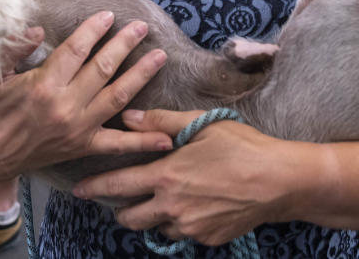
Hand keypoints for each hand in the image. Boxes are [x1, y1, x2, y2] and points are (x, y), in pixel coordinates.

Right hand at [0, 11, 171, 185]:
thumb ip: (14, 48)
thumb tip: (35, 28)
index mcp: (43, 85)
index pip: (76, 49)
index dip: (94, 29)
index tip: (108, 15)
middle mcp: (65, 106)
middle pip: (103, 68)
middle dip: (125, 44)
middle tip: (142, 27)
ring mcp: (78, 129)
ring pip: (117, 97)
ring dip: (141, 75)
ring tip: (159, 56)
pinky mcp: (82, 147)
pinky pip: (118, 145)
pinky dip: (143, 141)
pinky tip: (167, 136)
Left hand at [72, 109, 296, 245]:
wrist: (280, 182)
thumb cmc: (242, 146)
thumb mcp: (201, 124)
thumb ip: (160, 122)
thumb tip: (127, 118)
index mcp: (166, 175)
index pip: (118, 185)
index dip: (95, 187)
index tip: (78, 190)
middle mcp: (172, 206)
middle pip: (129, 217)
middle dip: (120, 208)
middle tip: (123, 197)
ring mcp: (189, 227)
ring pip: (156, 227)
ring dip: (153, 215)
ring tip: (166, 197)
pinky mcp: (206, 239)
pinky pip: (182, 233)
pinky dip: (180, 221)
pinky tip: (195, 203)